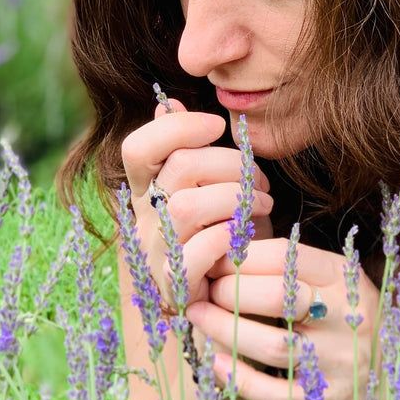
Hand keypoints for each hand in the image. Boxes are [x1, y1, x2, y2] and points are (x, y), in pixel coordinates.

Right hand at [119, 98, 274, 308]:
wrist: (233, 296)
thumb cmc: (227, 234)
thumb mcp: (215, 187)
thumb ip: (191, 150)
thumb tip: (167, 104)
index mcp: (148, 190)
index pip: (137, 148)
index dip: (176, 127)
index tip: (216, 126)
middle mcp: (144, 219)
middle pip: (177, 169)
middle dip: (230, 163)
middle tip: (260, 179)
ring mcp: (155, 253)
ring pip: (187, 206)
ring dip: (236, 198)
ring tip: (262, 204)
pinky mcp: (176, 285)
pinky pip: (198, 251)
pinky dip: (228, 238)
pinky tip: (247, 235)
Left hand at [188, 238, 380, 399]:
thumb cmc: (351, 318)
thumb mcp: (337, 281)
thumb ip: (294, 266)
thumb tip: (226, 249)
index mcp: (345, 279)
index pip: (286, 256)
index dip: (241, 255)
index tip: (213, 259)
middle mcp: (346, 317)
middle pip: (276, 297)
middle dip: (228, 290)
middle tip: (202, 289)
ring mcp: (337, 362)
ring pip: (270, 345)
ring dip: (223, 328)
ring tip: (197, 316)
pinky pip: (274, 392)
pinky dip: (238, 378)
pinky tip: (213, 361)